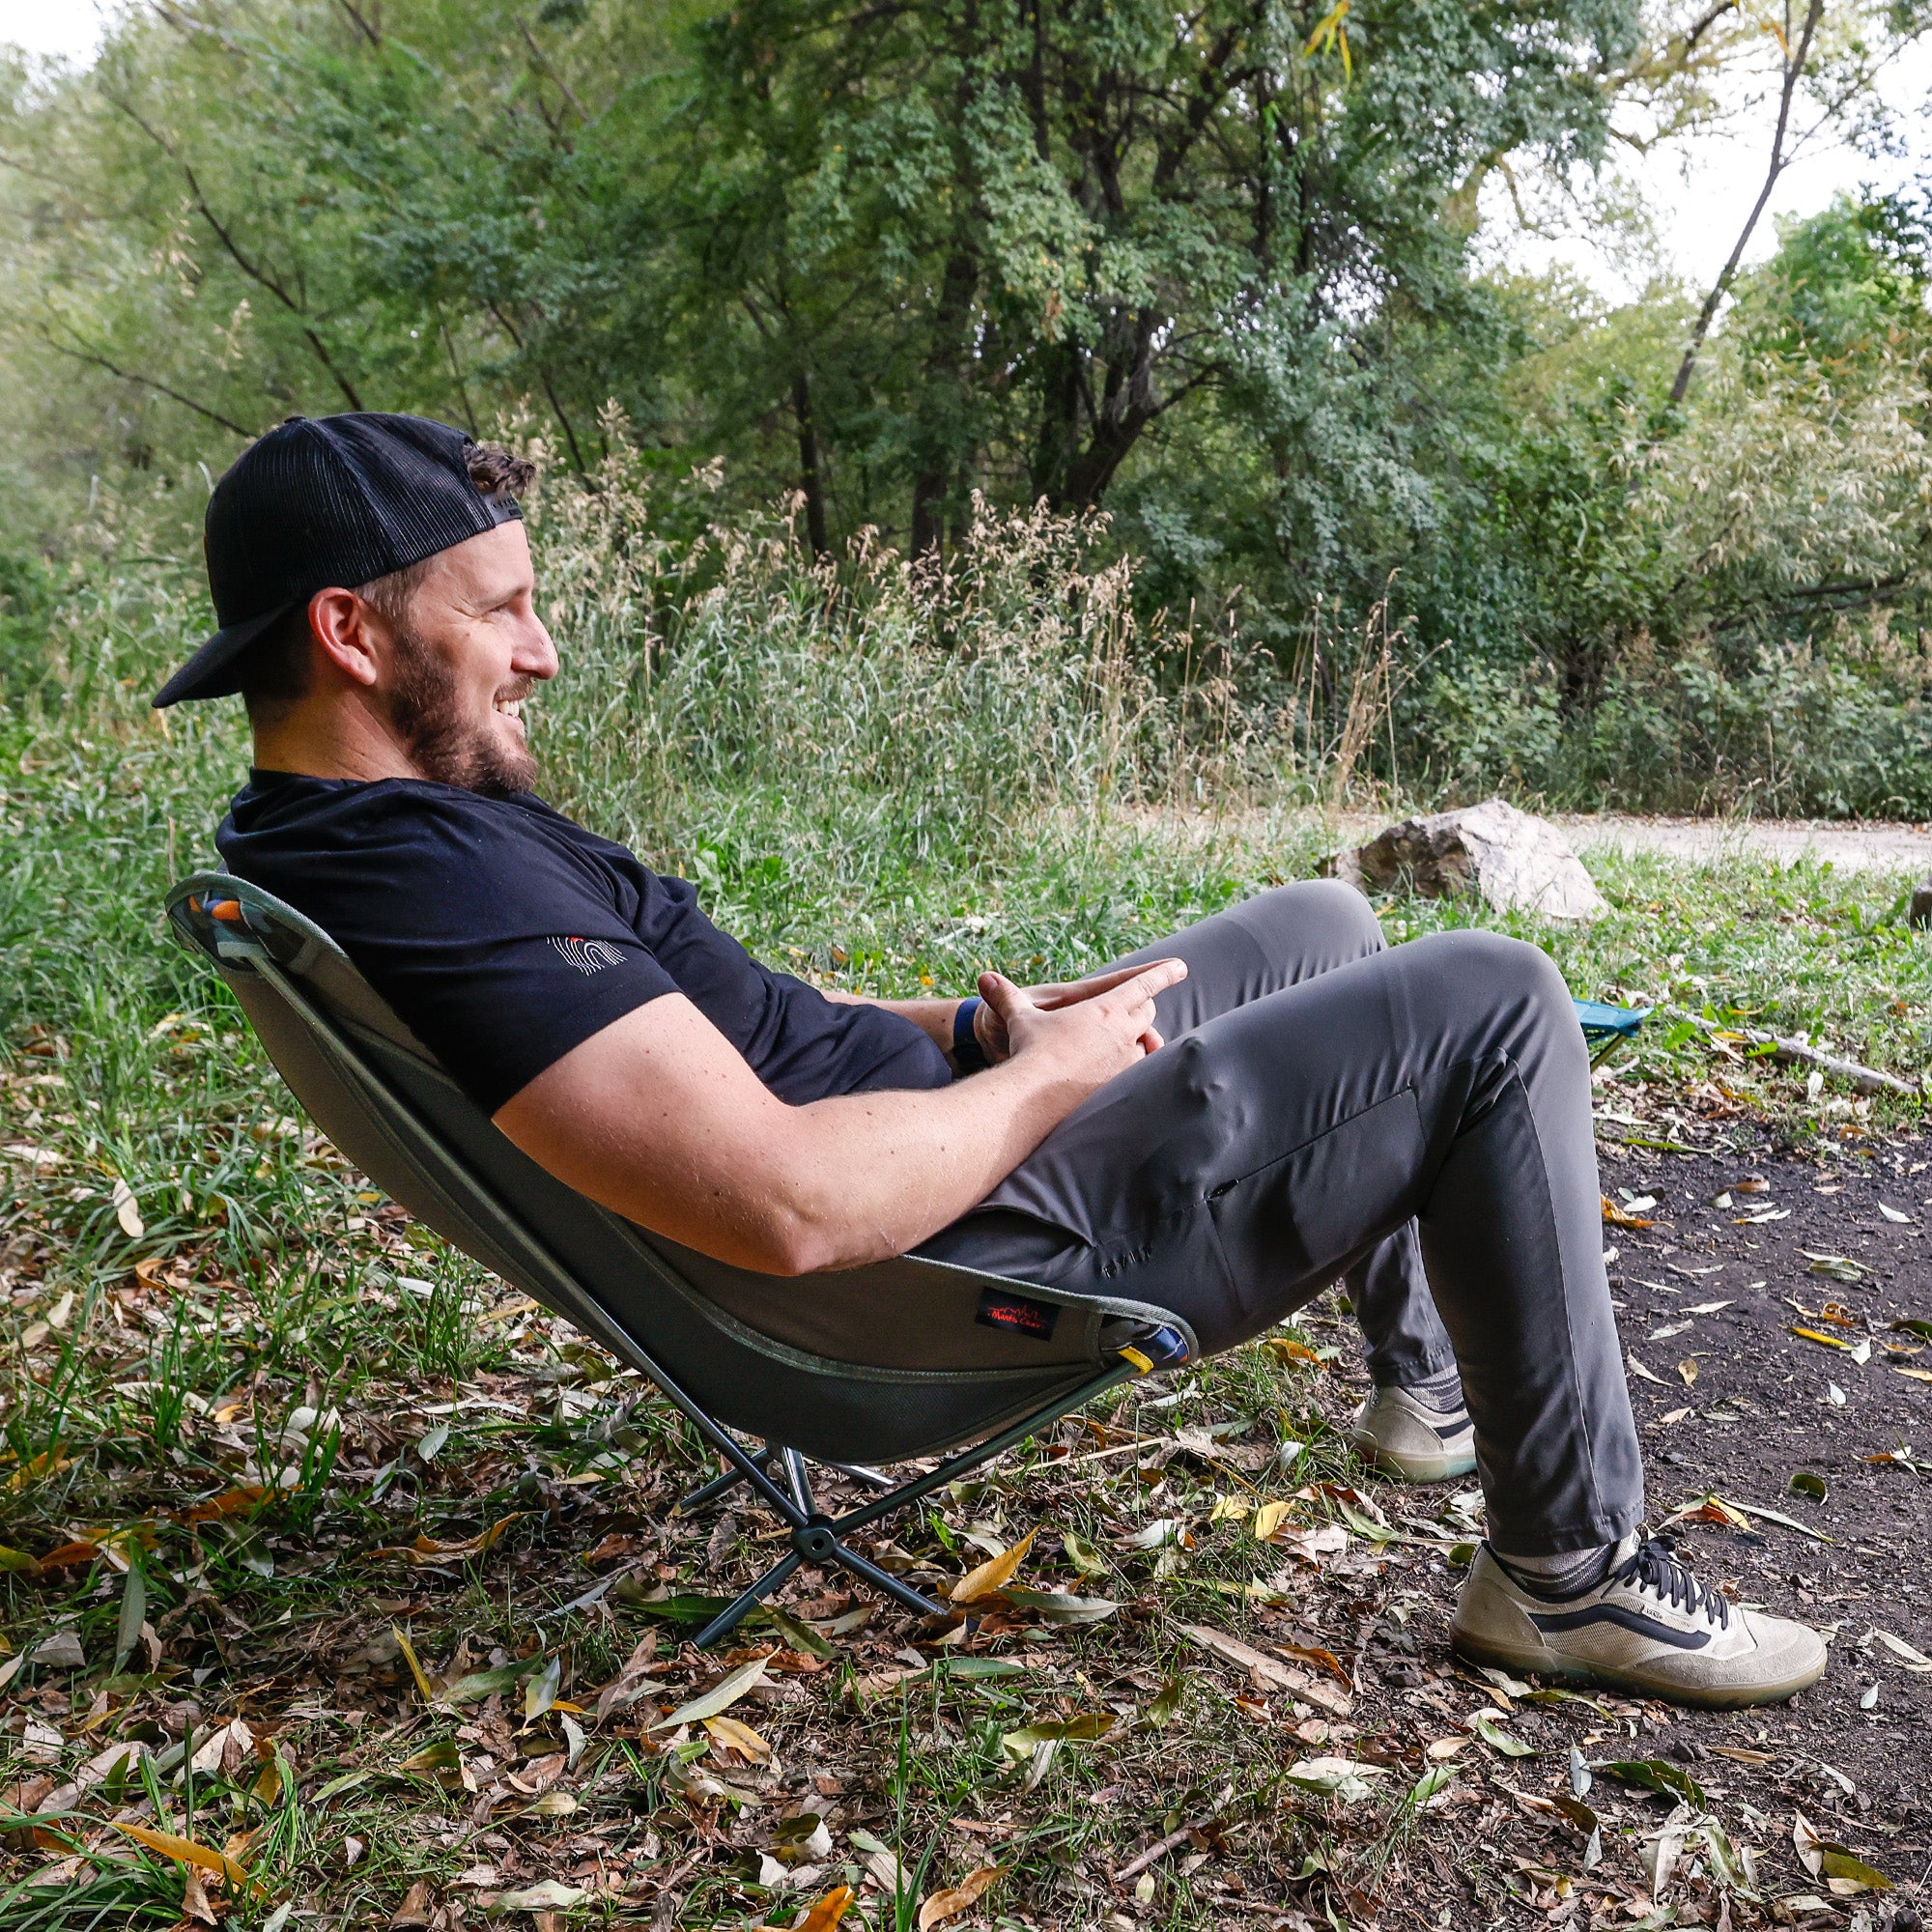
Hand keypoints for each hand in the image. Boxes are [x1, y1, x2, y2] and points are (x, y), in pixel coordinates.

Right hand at [973, 960, 1182, 1064]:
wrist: (1035, 1097)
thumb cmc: (1029, 1052)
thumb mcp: (1019, 1019)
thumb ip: (1006, 998)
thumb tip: (983, 978)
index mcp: (1103, 1009)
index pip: (1141, 985)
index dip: (1162, 973)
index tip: (1180, 966)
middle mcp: (1121, 1032)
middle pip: (1147, 1012)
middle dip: (1144, 1006)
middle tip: (1140, 1003)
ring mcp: (1125, 1061)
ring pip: (1148, 1043)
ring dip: (1143, 1038)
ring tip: (1133, 1039)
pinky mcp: (1121, 1085)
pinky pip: (1140, 1071)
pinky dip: (1137, 1066)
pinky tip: (1127, 1070)